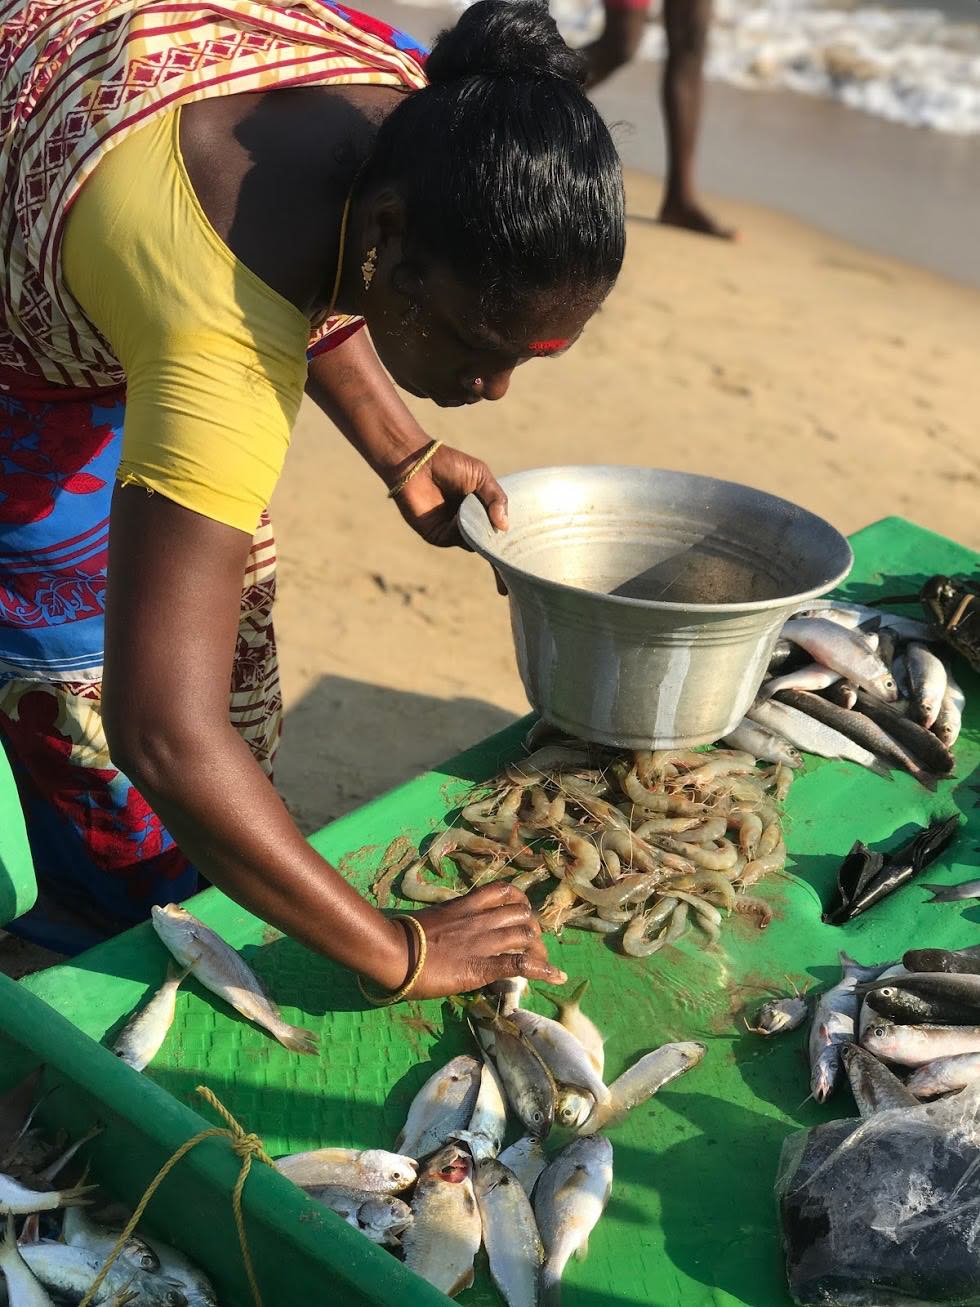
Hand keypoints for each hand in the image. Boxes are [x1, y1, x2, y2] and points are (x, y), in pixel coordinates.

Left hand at [393, 443, 507, 548]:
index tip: (518, 544)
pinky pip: (456, 540)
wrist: (418, 463)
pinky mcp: (437, 535)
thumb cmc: (449, 464)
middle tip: (504, 536)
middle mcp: (467, 523)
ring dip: (478, 531)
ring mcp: (452, 531)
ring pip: (473, 543)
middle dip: (495, 540)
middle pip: (486, 541)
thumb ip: (496, 499)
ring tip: (477, 513)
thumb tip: (505, 527)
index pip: (496, 528)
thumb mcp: (481, 477)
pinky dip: (462, 530)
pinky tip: (460, 515)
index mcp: (479, 509)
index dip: (505, 533)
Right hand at [400, 883, 566, 998]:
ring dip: (539, 948)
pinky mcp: (484, 965)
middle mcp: (481, 918)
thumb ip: (451, 919)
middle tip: (532, 944)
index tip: (523, 912)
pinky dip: (544, 969)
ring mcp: (484, 941)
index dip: (520, 900)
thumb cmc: (404, 935)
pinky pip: (521, 963)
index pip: (503, 891)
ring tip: (543, 961)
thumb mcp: (434, 918)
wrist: (396, 951)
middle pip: (522, 913)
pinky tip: (557, 976)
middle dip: (532, 928)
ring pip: (525, 935)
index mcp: (467, 904)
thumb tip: (454, 927)